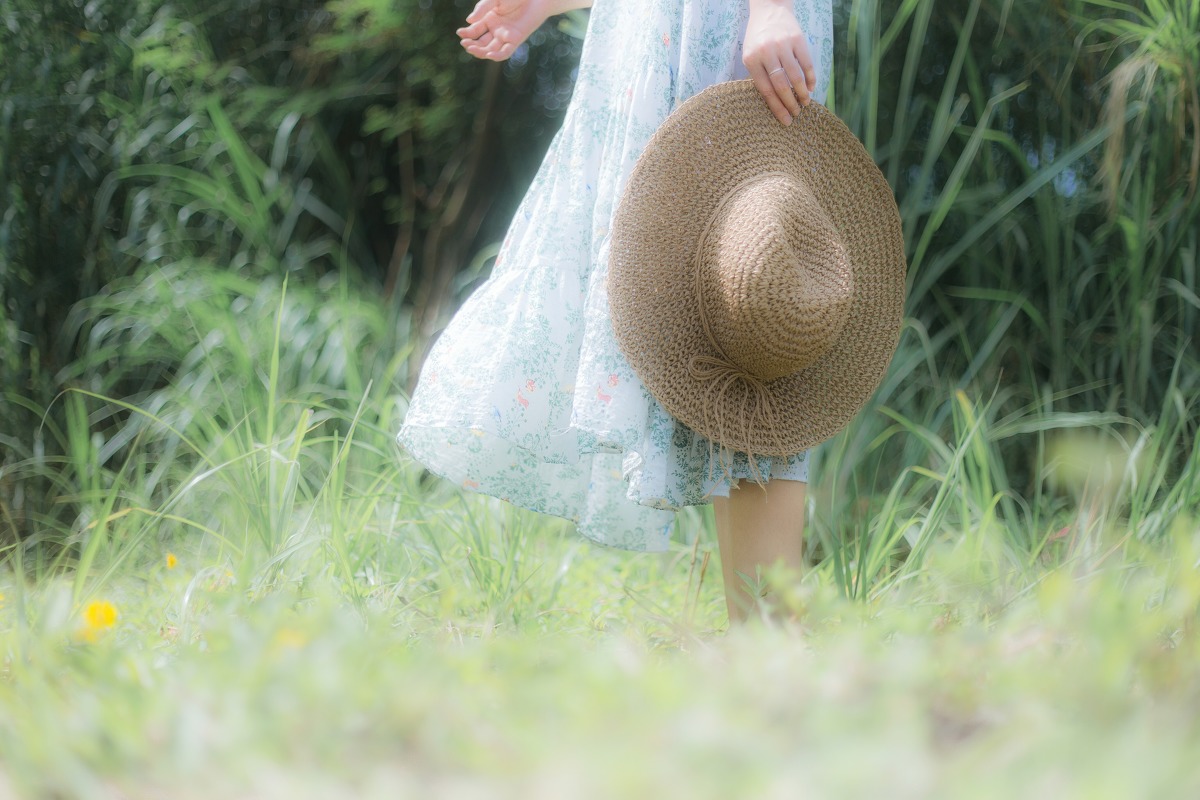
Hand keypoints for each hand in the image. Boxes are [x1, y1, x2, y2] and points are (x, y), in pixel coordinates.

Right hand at [457, 0, 549, 60]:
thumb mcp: (494, 0)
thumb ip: (482, 9)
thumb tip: (469, 21)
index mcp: (489, 20)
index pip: (475, 31)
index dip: (467, 34)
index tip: (460, 33)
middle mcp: (496, 30)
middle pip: (481, 43)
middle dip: (472, 45)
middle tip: (464, 44)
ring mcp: (505, 36)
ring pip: (490, 49)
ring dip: (480, 52)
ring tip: (471, 48)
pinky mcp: (516, 40)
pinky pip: (505, 52)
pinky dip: (497, 55)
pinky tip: (489, 54)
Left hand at [743, 0, 817, 124]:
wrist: (769, 9)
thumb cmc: (758, 38)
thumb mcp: (750, 55)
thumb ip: (759, 75)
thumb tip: (773, 102)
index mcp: (752, 59)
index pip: (765, 90)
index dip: (776, 107)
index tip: (785, 120)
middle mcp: (767, 52)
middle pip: (781, 85)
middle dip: (790, 103)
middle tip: (796, 115)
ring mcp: (783, 45)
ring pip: (795, 75)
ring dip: (802, 93)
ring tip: (805, 104)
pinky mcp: (797, 39)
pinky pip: (806, 62)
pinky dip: (810, 77)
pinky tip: (811, 87)